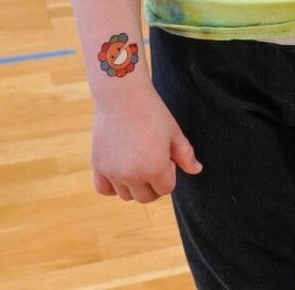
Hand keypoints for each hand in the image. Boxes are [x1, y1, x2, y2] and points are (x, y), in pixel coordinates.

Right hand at [91, 85, 201, 202]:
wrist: (123, 96)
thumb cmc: (152, 112)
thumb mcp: (174, 132)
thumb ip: (185, 154)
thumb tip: (197, 170)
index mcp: (155, 168)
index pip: (166, 189)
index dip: (170, 173)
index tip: (167, 155)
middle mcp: (132, 176)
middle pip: (145, 197)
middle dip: (154, 184)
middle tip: (153, 159)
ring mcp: (112, 173)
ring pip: (125, 195)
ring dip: (134, 185)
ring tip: (138, 159)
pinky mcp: (98, 166)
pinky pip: (104, 189)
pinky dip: (113, 185)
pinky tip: (121, 169)